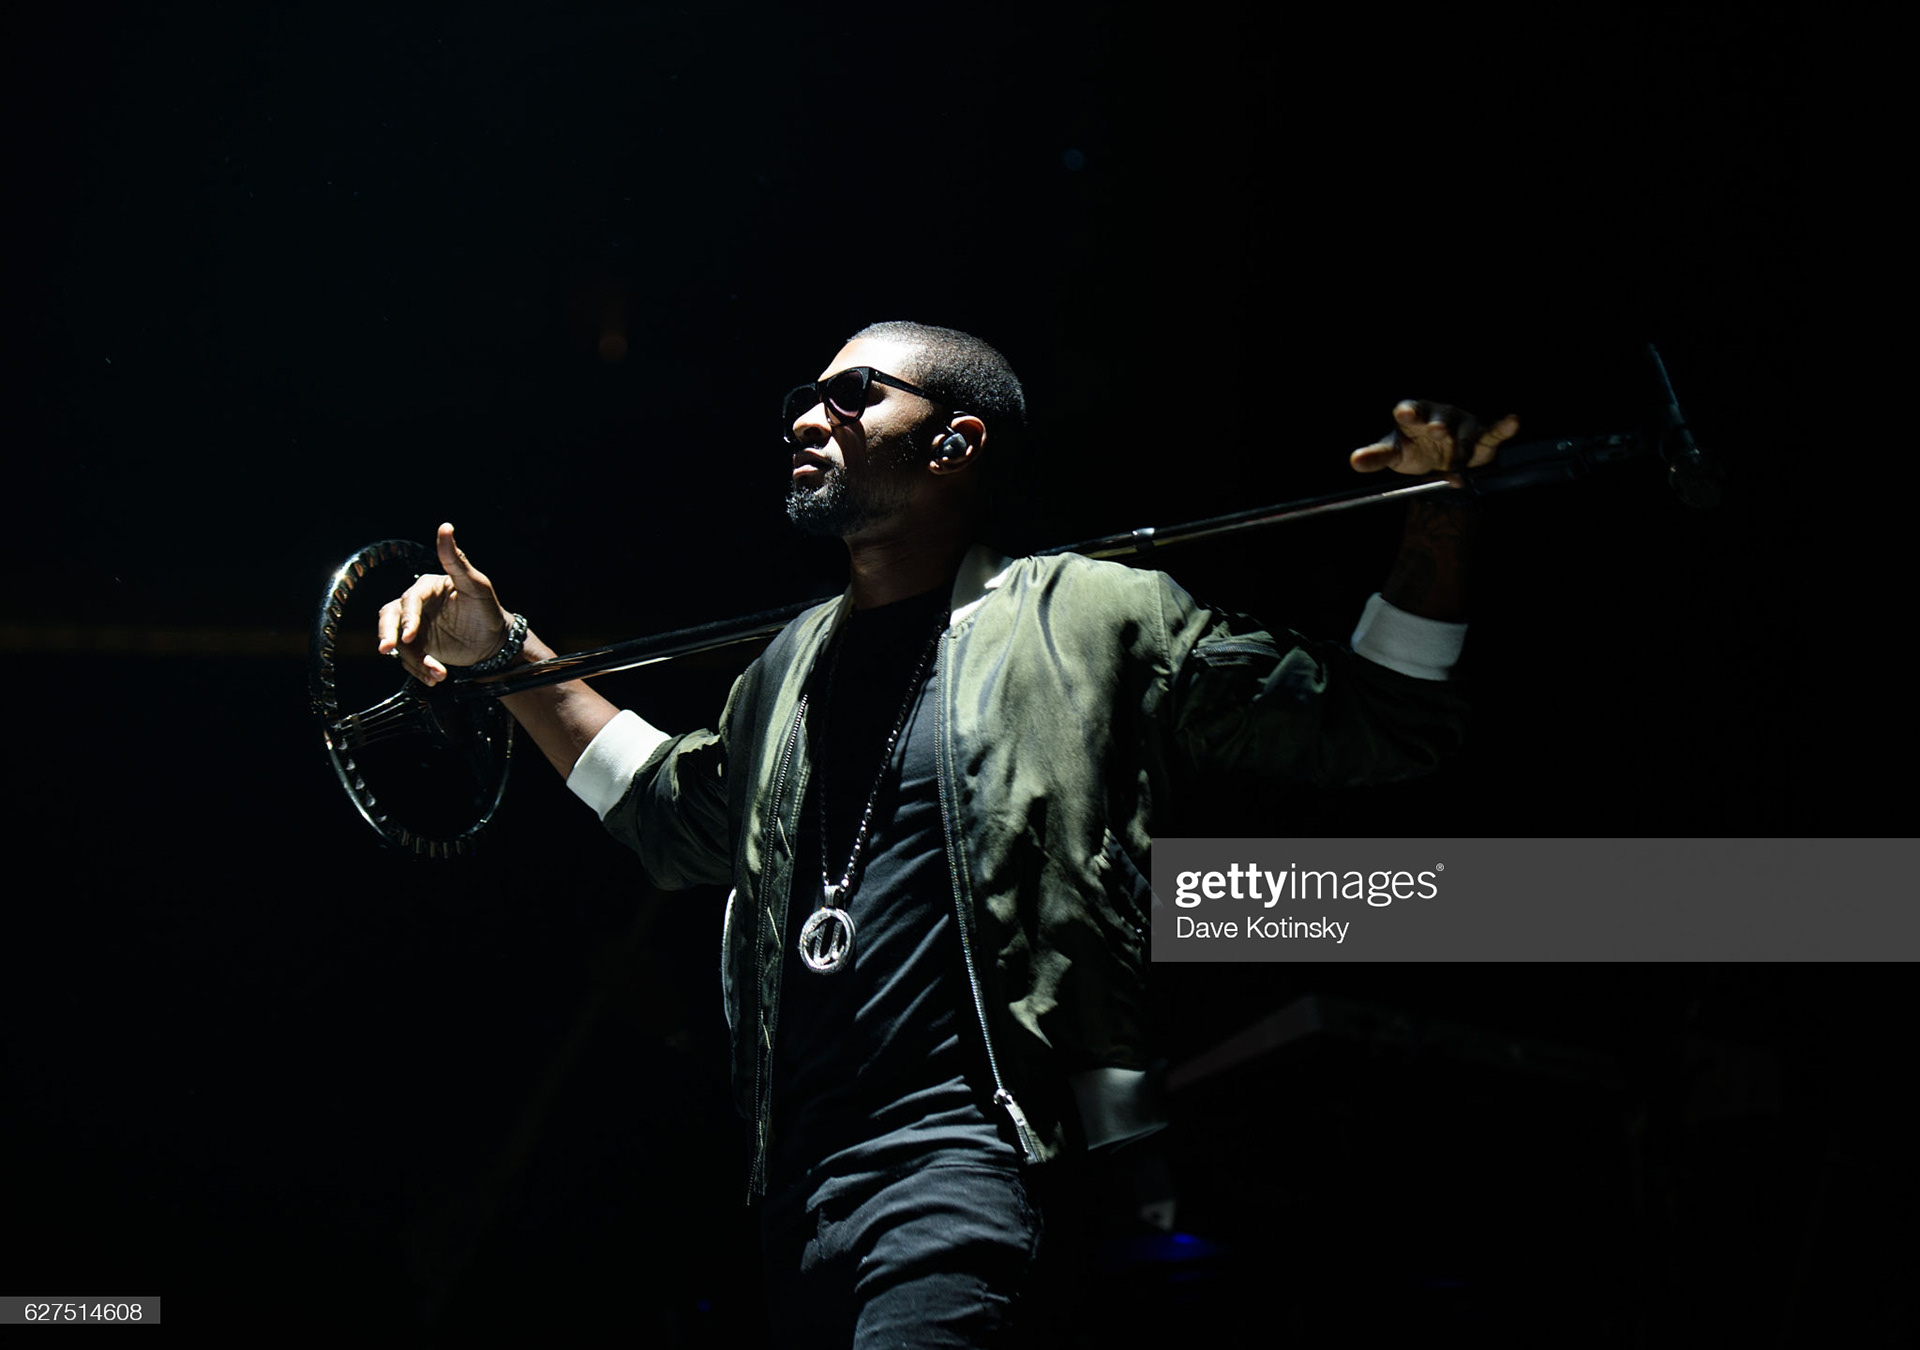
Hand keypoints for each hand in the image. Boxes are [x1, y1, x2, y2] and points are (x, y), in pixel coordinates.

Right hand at [376, 523, 512, 685]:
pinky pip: (408, 659)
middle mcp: (416, 605)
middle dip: (388, 635)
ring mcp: (414, 626)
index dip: (407, 618)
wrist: (494, 641)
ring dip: (414, 660)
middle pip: (389, 618)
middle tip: (389, 651)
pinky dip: (420, 670)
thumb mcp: (476, 585)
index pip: (409, 600)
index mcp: (427, 587)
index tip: (408, 636)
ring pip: (399, 642)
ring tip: (438, 674)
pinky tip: (436, 678)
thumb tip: (445, 527)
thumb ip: (457, 560)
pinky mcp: (417, 646)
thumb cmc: (486, 608)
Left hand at [1351, 399, 1518, 483]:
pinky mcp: (1482, 436)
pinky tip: (1512, 421)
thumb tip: (1354, 462)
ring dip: (1462, 446)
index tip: (1405, 414)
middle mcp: (1440, 416)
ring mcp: (1462, 425)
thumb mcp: (1394, 453)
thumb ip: (1377, 456)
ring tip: (1459, 460)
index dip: (1409, 412)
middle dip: (1439, 425)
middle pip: (1440, 419)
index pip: (1411, 410)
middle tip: (1436, 431)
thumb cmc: (1414, 449)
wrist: (1440, 459)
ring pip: (1465, 434)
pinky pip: (1494, 431)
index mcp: (1415, 416)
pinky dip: (1504, 427)